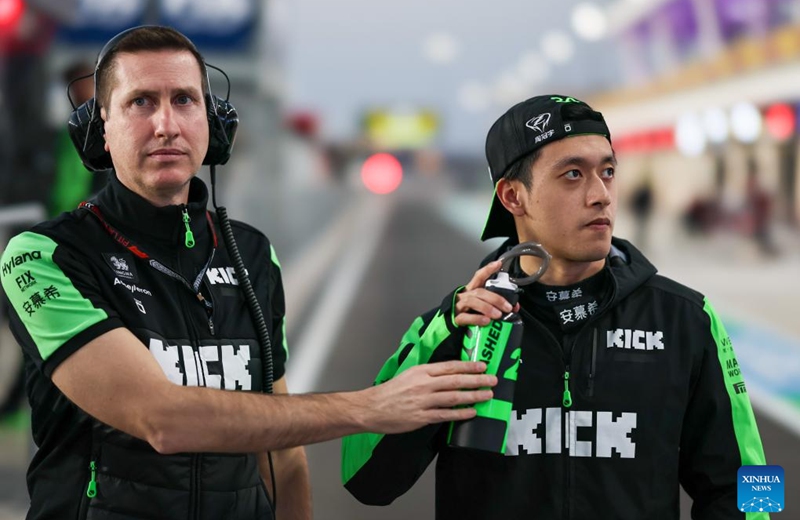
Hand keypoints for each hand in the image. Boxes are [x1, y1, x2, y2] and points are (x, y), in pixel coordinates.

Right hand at [361, 361, 496, 433]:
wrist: (372, 408)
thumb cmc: (391, 392)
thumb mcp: (409, 375)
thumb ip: (428, 374)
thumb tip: (450, 373)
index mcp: (421, 371)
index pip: (450, 366)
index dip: (468, 366)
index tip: (482, 365)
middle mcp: (424, 384)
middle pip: (456, 380)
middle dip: (477, 379)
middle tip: (492, 380)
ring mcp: (423, 401)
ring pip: (454, 397)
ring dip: (473, 396)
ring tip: (487, 395)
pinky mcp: (421, 417)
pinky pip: (445, 415)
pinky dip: (460, 414)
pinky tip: (472, 412)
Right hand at [454, 260, 518, 326]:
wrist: (448, 325)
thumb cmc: (467, 314)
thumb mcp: (481, 307)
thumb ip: (496, 305)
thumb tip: (514, 306)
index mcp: (471, 291)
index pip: (479, 277)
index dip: (488, 269)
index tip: (498, 264)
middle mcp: (465, 296)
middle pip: (479, 291)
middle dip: (495, 298)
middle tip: (507, 307)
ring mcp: (459, 306)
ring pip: (472, 301)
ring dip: (487, 307)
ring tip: (497, 315)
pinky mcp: (456, 318)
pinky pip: (465, 317)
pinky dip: (477, 318)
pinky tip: (486, 321)